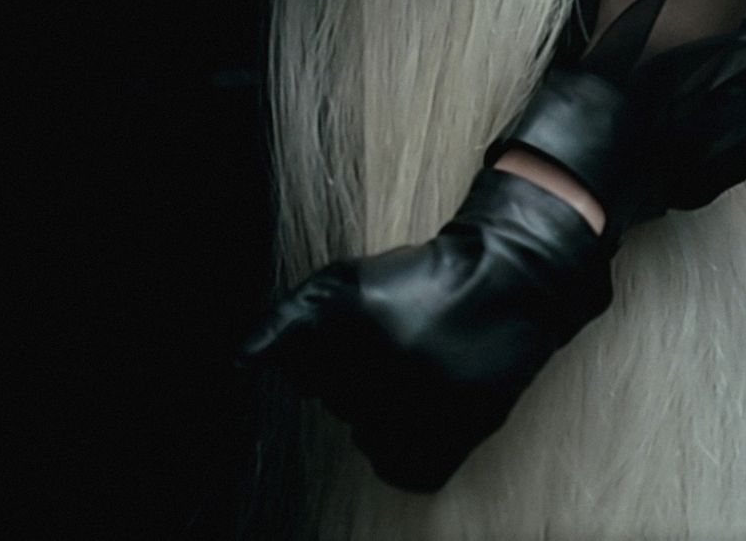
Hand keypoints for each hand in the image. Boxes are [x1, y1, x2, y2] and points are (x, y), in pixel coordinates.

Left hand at [238, 167, 613, 493]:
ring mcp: (422, 405)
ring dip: (375, 408)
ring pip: (361, 432)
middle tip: (395, 341)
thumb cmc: (419, 280)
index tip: (348, 334)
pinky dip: (400, 446)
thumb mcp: (347, 279)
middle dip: (348, 374)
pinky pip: (394, 466)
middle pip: (329, 397)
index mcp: (356, 316)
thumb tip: (240, 364)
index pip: (291, 366)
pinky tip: (421, 405)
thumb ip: (289, 318)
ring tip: (412, 369)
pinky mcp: (451, 438)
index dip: (314, 351)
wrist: (506, 286)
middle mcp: (387, 362)